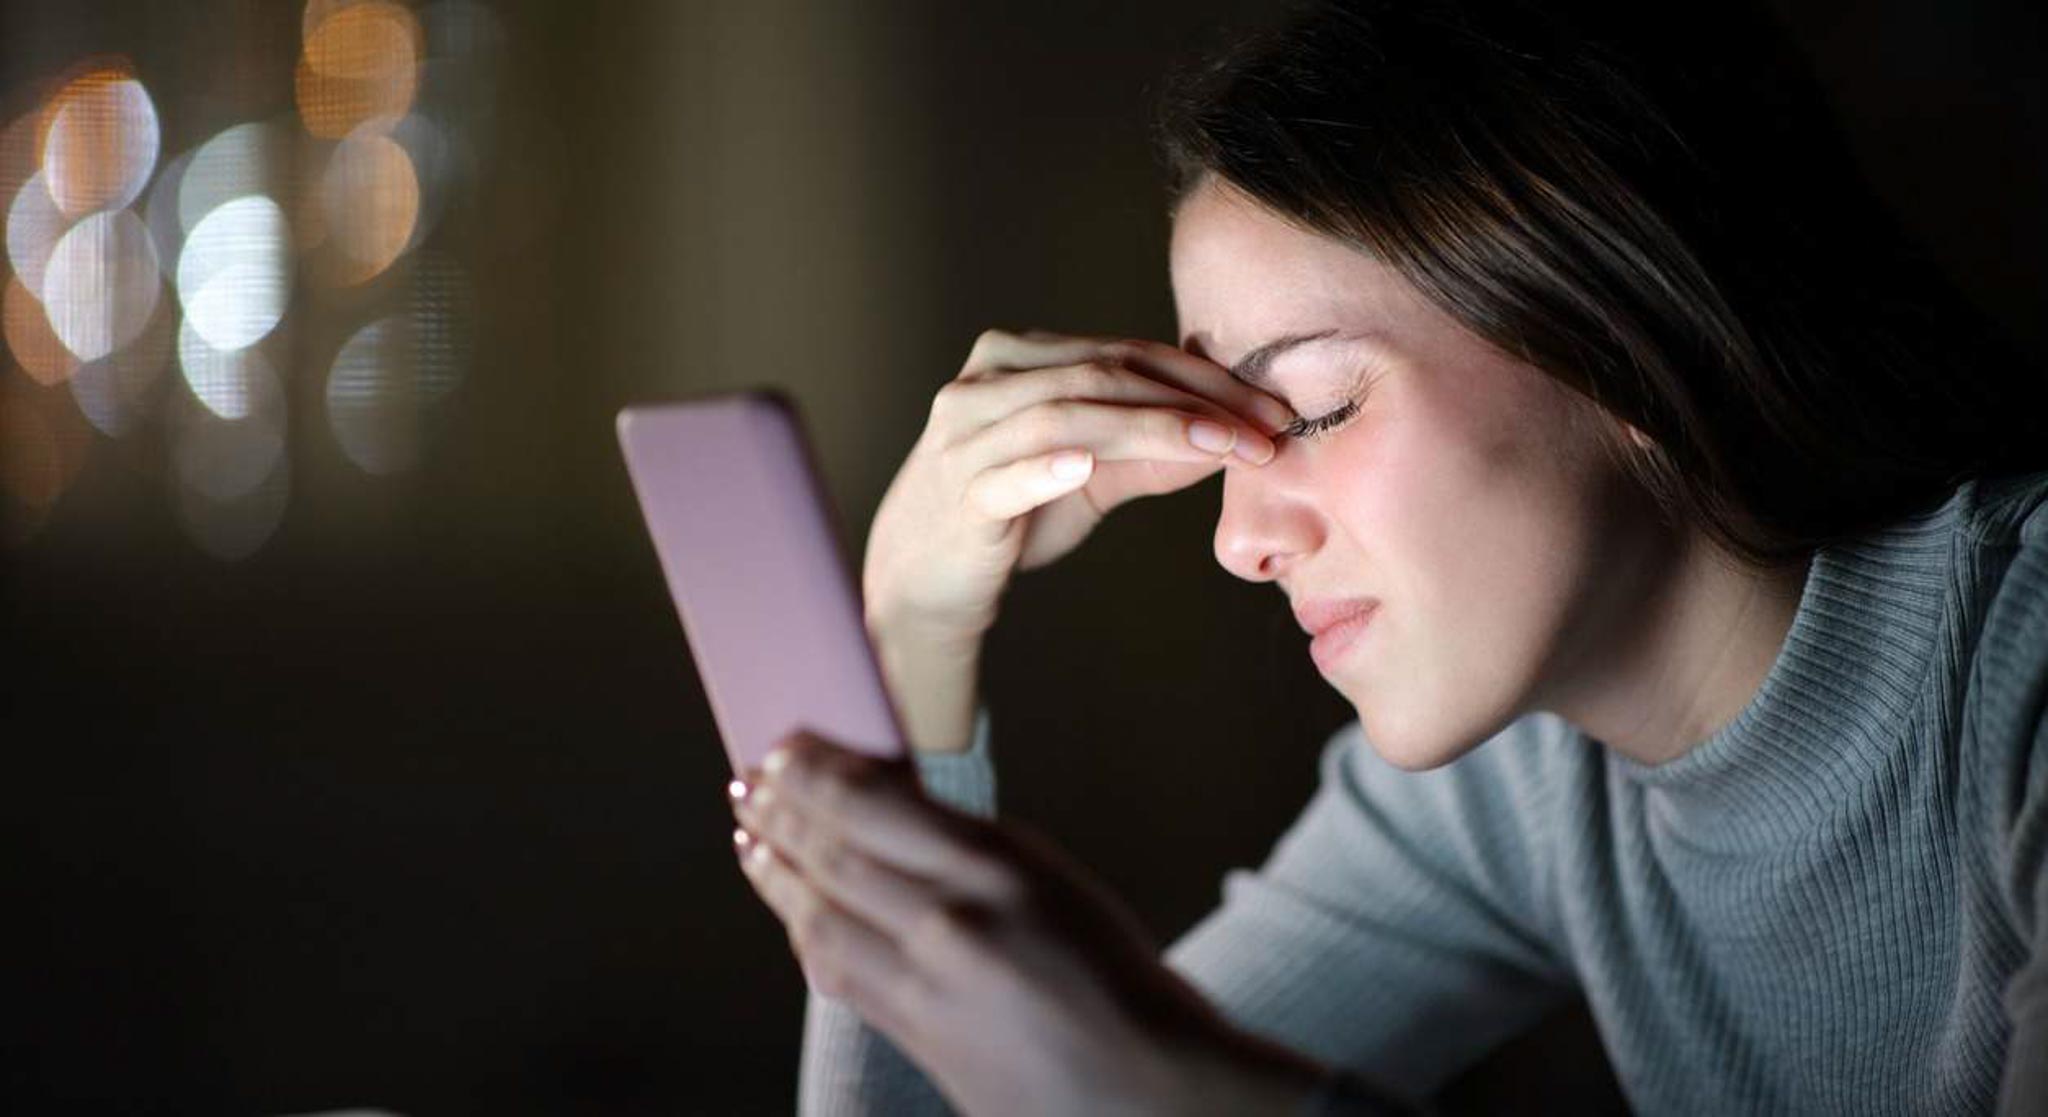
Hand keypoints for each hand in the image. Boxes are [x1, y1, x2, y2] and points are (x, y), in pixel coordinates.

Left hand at [726, 730, 1326, 1114]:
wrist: (1147, 1087)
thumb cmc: (1114, 976)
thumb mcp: (1050, 879)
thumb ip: (966, 846)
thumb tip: (885, 808)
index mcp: (997, 869)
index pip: (872, 806)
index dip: (811, 774)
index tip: (783, 748)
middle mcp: (953, 927)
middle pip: (833, 859)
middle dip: (779, 815)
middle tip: (748, 783)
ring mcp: (928, 990)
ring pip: (820, 920)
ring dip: (775, 874)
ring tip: (751, 838)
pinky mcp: (916, 1041)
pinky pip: (839, 976)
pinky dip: (805, 933)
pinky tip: (793, 911)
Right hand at [862, 329, 1293, 646]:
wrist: (923, 579)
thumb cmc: (1009, 517)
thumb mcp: (1090, 475)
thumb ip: (1151, 451)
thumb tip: (1235, 440)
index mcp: (1017, 358)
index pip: (1126, 353)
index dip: (1204, 378)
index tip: (1270, 409)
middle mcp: (985, 383)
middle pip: (1103, 375)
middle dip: (1193, 402)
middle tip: (1261, 433)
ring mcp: (964, 437)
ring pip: (1066, 414)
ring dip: (1149, 428)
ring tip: (1213, 447)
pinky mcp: (956, 495)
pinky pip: (1002, 475)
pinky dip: (1044, 467)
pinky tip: (1084, 464)